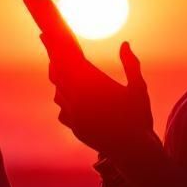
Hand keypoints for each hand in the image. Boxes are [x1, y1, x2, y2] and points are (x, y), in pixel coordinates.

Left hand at [39, 34, 152, 156]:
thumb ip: (131, 65)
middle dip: (53, 56)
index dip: (55, 46)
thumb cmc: (139, 117)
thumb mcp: (138, 88)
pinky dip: (63, 99)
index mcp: (93, 86)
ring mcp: (75, 116)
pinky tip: (64, 94)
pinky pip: (63, 111)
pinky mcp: (76, 128)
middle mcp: (79, 100)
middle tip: (47, 41)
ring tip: (57, 64)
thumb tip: (125, 44)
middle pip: (58, 73)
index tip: (46, 34)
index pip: (67, 60)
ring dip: (57, 77)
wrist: (134, 152)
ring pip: (58, 92)